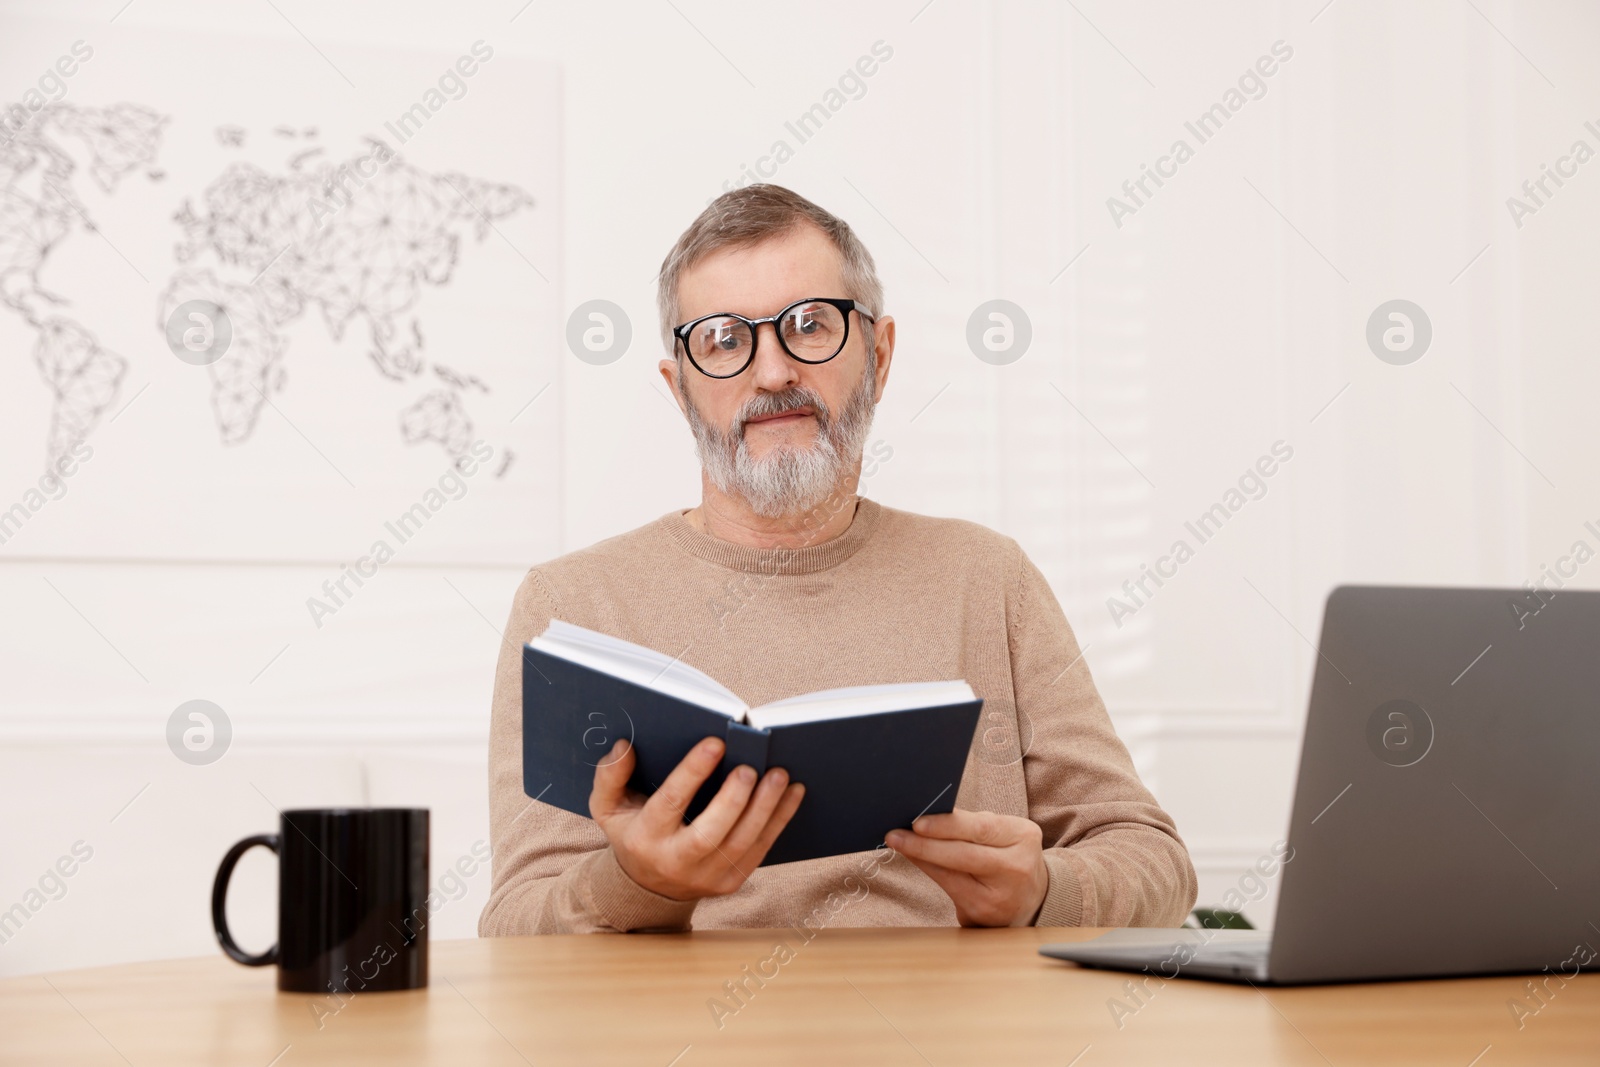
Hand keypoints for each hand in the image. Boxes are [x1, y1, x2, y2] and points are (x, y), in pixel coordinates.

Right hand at [589, 736, 804, 901]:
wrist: (648, 886)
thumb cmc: (632, 832)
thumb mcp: (608, 808)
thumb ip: (610, 776)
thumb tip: (625, 746)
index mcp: (645, 838)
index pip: (670, 803)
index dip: (692, 772)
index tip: (715, 742)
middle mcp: (676, 862)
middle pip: (709, 834)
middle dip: (733, 799)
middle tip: (751, 767)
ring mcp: (707, 877)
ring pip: (741, 843)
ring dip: (765, 808)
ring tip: (779, 774)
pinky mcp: (731, 881)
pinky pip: (760, 850)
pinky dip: (779, 820)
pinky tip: (792, 792)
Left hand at [886, 810, 1048, 926]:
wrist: (1031, 896)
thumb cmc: (1007, 854)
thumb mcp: (1002, 833)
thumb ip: (972, 825)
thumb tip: (926, 813)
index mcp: (1022, 836)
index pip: (980, 828)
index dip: (946, 825)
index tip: (917, 822)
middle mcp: (1016, 867)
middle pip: (964, 854)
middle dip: (925, 844)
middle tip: (896, 835)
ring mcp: (1002, 895)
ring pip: (952, 875)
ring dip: (921, 858)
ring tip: (899, 844)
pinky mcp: (985, 913)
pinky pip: (949, 890)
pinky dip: (929, 872)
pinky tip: (916, 861)